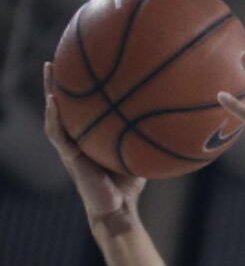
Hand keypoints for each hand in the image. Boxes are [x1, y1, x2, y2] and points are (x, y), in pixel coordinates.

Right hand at [45, 64, 145, 230]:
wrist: (118, 210)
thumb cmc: (130, 185)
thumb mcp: (140, 153)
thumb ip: (148, 136)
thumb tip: (175, 116)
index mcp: (90, 134)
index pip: (83, 105)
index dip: (80, 85)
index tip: (83, 60)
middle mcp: (77, 137)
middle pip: (66, 103)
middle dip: (61, 80)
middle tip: (60, 55)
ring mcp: (70, 146)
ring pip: (55, 113)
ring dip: (50, 90)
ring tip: (48, 68)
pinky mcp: (68, 156)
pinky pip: (57, 133)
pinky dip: (53, 116)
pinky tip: (52, 100)